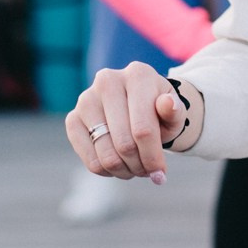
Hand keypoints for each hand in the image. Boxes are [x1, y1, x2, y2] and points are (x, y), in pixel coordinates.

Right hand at [65, 62, 202, 181]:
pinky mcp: (73, 118)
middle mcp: (108, 81)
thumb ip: (174, 111)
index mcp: (138, 74)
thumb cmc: (159, 111)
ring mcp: (87, 99)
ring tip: (135, 168)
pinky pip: (89, 160)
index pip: (143, 129)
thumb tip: (168, 104)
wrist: (138, 106)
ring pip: (106, 155)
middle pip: (124, 144)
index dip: (152, 157)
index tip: (161, 173)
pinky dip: (106, 171)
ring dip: (124, 171)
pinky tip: (118, 165)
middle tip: (148, 171)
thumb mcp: (174, 112)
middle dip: (140, 165)